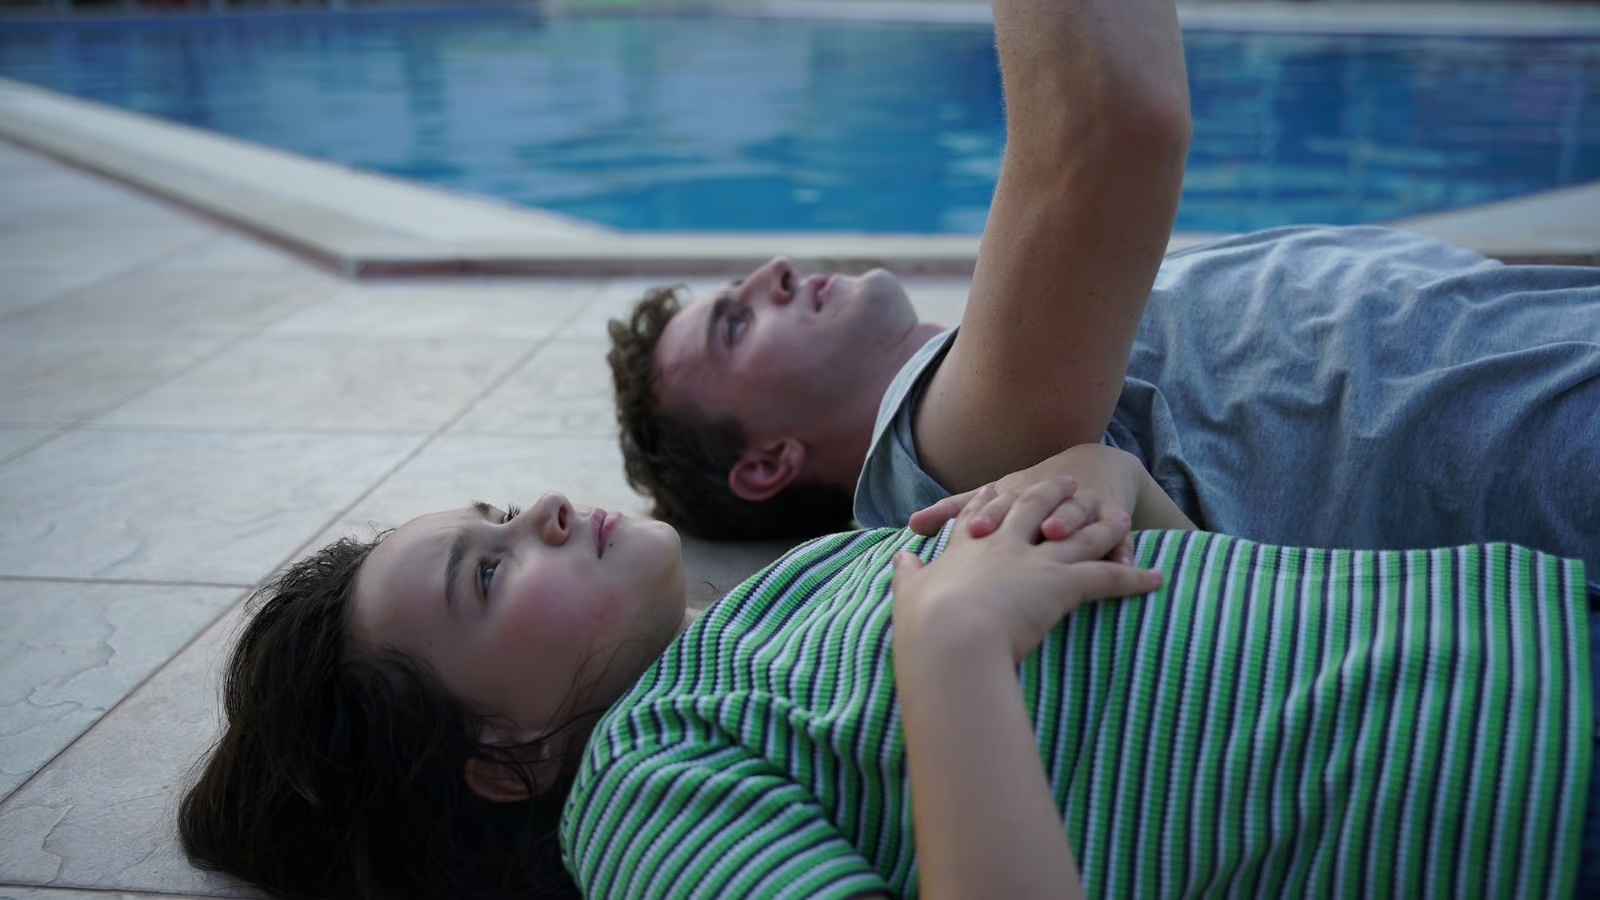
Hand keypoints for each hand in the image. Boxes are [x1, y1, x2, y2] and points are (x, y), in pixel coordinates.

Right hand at [893, 476, 1162, 663]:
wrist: (948, 635)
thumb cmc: (925, 622)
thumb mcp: (909, 593)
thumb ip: (907, 574)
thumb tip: (899, 559)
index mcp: (970, 546)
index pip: (985, 512)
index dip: (995, 499)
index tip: (1002, 487)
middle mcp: (1007, 543)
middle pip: (1035, 507)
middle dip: (1054, 493)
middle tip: (1070, 480)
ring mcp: (1037, 560)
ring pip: (1079, 536)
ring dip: (1103, 527)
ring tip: (1123, 519)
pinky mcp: (1064, 584)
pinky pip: (1108, 577)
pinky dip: (1135, 577)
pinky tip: (1156, 578)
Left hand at [908, 445, 1147, 563]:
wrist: (1095, 468)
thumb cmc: (1030, 494)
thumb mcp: (996, 501)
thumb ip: (955, 513)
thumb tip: (909, 524)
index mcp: (1016, 494)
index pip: (1000, 505)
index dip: (988, 517)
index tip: (973, 534)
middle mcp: (1047, 497)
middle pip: (1037, 506)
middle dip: (1028, 517)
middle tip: (1019, 534)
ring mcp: (1083, 505)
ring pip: (1078, 514)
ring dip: (1070, 523)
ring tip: (1060, 535)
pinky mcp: (1115, 517)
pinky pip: (1121, 538)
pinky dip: (1122, 550)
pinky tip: (1123, 564)